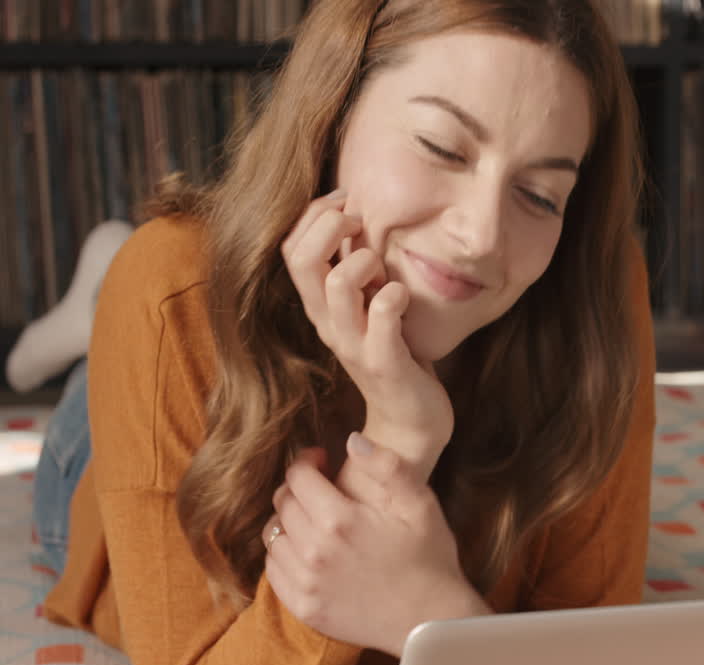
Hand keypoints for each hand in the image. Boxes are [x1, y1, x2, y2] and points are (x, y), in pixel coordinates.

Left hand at [262, 433, 489, 656]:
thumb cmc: (430, 558)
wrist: (430, 620)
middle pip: (283, 503)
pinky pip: (273, 570)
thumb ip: (387, 467)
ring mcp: (305, 583)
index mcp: (340, 520)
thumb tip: (352, 439)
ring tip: (314, 520)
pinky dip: (284, 554)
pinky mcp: (303, 607)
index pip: (298, 477)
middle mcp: (314, 551)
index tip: (322, 460)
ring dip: (289, 520)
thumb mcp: (420, 504)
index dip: (308, 461)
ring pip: (273, 536)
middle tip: (321, 488)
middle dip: (298, 488)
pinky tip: (308, 551)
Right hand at [280, 189, 453, 476]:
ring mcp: (353, 344)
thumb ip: (356, 268)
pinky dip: (394, 295)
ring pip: (337, 284)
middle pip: (302, 260)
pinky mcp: (384, 361)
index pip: (291, 249)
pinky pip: (381, 318)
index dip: (314, 215)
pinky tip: (404, 295)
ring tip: (385, 271)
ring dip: (365, 261)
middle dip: (330, 225)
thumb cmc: (393, 351)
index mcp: (320, 307)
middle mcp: (328, 323)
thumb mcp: (367, 305)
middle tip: (361, 222)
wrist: (410, 420)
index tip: (348, 202)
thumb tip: (354, 215)